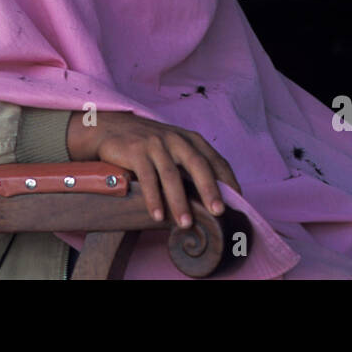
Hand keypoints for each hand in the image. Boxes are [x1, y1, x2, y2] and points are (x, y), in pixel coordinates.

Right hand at [67, 111, 241, 228]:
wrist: (112, 127)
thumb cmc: (149, 143)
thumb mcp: (174, 147)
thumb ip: (192, 165)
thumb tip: (215, 197)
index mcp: (190, 139)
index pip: (215, 160)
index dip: (228, 180)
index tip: (238, 201)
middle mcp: (175, 139)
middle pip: (197, 165)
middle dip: (209, 189)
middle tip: (218, 212)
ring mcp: (155, 144)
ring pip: (171, 175)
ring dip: (179, 201)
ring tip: (185, 224)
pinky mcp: (136, 151)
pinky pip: (147, 178)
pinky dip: (153, 198)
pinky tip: (157, 215)